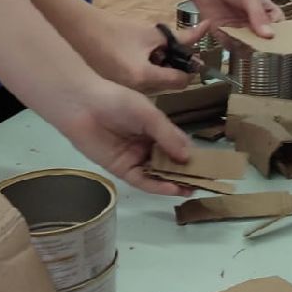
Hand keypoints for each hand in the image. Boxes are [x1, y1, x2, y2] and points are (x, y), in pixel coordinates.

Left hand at [48, 77, 195, 196]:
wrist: (84, 107)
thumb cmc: (119, 102)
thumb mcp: (150, 115)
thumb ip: (168, 136)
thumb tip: (188, 157)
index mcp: (155, 128)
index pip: (177, 145)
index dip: (190, 155)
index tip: (207, 166)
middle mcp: (146, 145)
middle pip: (169, 162)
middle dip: (184, 172)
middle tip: (203, 183)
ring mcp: (134, 158)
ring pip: (157, 173)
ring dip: (174, 182)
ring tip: (192, 189)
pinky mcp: (121, 169)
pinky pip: (142, 180)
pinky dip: (157, 185)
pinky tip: (172, 189)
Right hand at [68, 7, 196, 93]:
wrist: (80, 33)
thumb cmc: (116, 30)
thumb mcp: (152, 33)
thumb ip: (182, 36)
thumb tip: (207, 28)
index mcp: (143, 77)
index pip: (181, 81)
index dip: (189, 68)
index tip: (190, 57)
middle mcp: (135, 93)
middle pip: (169, 87)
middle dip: (174, 71)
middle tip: (171, 54)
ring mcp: (125, 96)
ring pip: (156, 90)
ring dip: (161, 75)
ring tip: (154, 56)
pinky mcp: (117, 95)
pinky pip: (141, 91)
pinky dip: (147, 79)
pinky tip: (140, 64)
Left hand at [178, 0, 283, 41]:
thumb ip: (258, 15)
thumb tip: (270, 35)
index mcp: (263, 8)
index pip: (277, 24)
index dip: (279, 32)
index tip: (278, 40)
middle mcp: (251, 19)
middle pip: (261, 37)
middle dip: (261, 43)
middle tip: (261, 46)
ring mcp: (236, 25)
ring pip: (245, 43)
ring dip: (245, 45)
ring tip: (245, 43)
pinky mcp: (221, 30)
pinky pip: (228, 42)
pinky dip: (229, 43)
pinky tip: (229, 37)